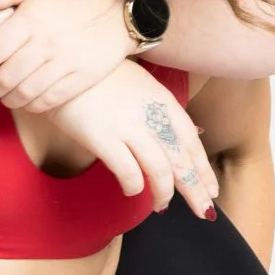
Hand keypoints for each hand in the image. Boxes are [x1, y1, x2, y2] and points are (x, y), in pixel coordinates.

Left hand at [0, 0, 132, 111]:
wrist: (120, 9)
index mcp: (29, 20)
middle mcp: (45, 44)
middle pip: (3, 79)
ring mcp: (64, 64)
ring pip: (23, 94)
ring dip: (5, 100)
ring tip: (0, 95)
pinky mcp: (80, 79)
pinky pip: (47, 102)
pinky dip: (30, 105)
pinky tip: (24, 99)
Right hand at [48, 58, 219, 217]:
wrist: (63, 63)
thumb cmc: (101, 75)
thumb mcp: (141, 85)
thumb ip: (162, 110)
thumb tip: (189, 133)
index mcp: (163, 100)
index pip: (192, 141)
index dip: (203, 168)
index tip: (211, 188)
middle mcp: (151, 115)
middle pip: (182, 160)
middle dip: (195, 189)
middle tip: (203, 211)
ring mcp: (128, 127)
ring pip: (160, 171)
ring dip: (164, 194)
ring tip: (162, 206)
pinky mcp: (103, 138)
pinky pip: (128, 172)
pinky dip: (134, 187)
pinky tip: (131, 191)